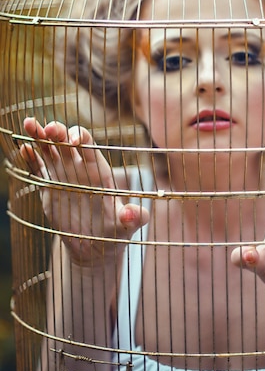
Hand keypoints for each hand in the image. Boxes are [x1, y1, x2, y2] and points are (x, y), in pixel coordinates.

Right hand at [20, 118, 148, 265]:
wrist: (96, 247)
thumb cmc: (116, 233)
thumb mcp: (127, 226)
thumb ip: (134, 217)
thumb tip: (134, 214)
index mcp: (98, 171)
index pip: (89, 146)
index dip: (82, 137)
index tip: (73, 141)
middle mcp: (80, 169)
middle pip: (67, 142)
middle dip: (59, 131)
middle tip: (48, 128)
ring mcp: (64, 177)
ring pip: (50, 150)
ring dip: (40, 136)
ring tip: (29, 123)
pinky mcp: (50, 188)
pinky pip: (39, 169)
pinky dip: (31, 158)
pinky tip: (23, 147)